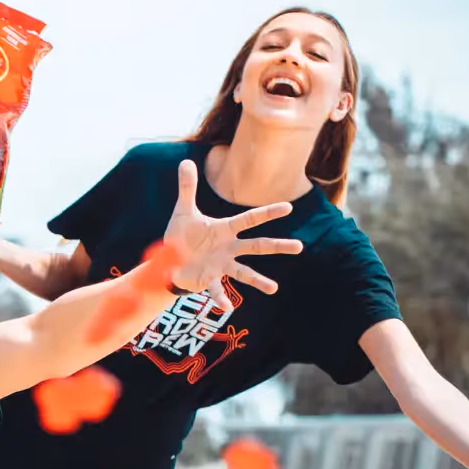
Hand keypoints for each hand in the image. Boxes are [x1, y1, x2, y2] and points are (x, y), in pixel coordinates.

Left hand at [162, 160, 305, 313]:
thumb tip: (185, 161)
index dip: (268, 213)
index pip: (250, 219)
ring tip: (273, 288)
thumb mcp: (183, 211)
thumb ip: (187, 188)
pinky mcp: (209, 280)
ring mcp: (221, 265)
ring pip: (244, 272)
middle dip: (278, 246)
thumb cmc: (181, 236)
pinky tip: (228, 308)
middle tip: (300, 247)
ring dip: (258, 281)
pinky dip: (222, 299)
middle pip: (258, 246)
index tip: (288, 207)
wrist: (168, 260)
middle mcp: (228, 248)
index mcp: (225, 230)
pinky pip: (217, 290)